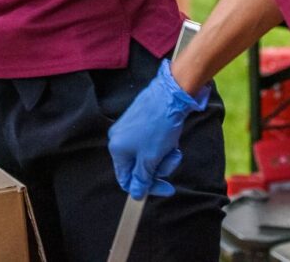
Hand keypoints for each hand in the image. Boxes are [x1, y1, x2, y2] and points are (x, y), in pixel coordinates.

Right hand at [107, 59, 209, 198]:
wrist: (170, 96)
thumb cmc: (158, 127)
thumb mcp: (151, 159)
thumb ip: (142, 179)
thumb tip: (136, 194)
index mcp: (117, 149)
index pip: (126, 179)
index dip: (147, 187)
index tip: (166, 188)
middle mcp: (119, 139)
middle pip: (139, 168)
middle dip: (159, 168)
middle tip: (172, 160)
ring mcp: (129, 129)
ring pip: (147, 156)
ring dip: (163, 156)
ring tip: (172, 147)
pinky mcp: (140, 122)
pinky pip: (151, 143)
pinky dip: (163, 145)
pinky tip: (171, 139)